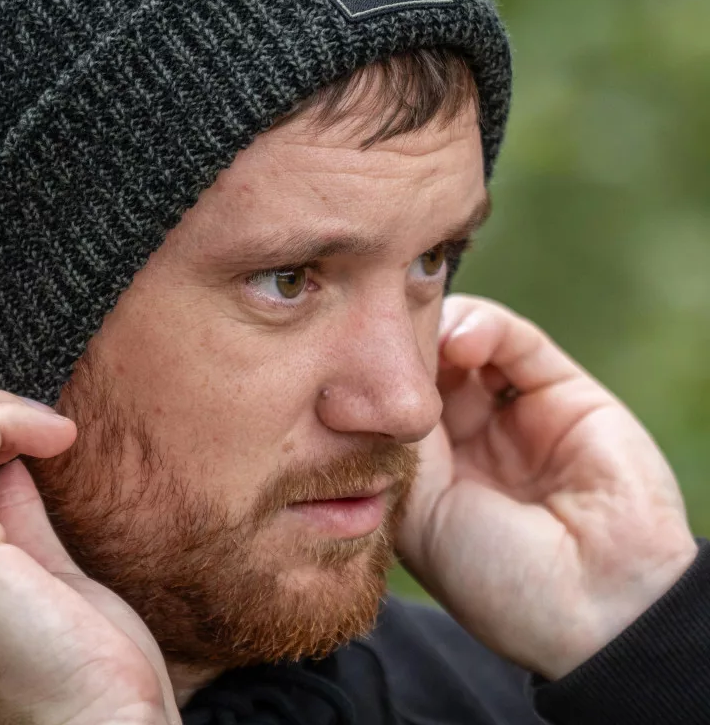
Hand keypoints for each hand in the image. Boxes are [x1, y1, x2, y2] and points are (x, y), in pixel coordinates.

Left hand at [398, 295, 697, 679]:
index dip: (368, 379)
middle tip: (375, 337)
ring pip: (466, 343)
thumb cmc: (492, 576)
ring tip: (420, 341)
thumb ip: (394, 438)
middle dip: (397, 347)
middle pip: (423, 367)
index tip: (340, 359)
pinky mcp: (565, 392)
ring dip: (437, 330)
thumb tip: (368, 376)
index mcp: (431, 474)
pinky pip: (515, 340)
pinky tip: (459, 340)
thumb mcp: (416, 510)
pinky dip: (482, 326)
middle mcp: (471, 440)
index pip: (389, 403)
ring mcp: (516, 414)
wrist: (593, 608)